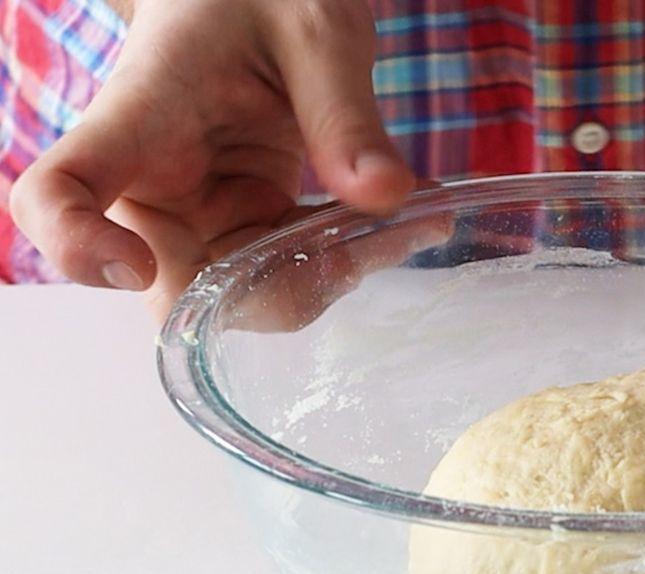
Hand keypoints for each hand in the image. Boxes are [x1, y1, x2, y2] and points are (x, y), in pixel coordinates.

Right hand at [9, 0, 413, 318]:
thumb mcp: (313, 31)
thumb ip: (342, 112)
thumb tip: (386, 195)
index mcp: (138, 118)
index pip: (59, 194)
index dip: (75, 247)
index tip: (132, 267)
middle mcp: (157, 182)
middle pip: (176, 285)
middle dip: (272, 292)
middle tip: (365, 249)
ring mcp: (203, 209)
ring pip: (245, 293)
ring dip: (327, 277)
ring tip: (407, 225)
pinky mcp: (249, 219)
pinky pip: (287, 269)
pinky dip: (346, 259)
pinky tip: (402, 223)